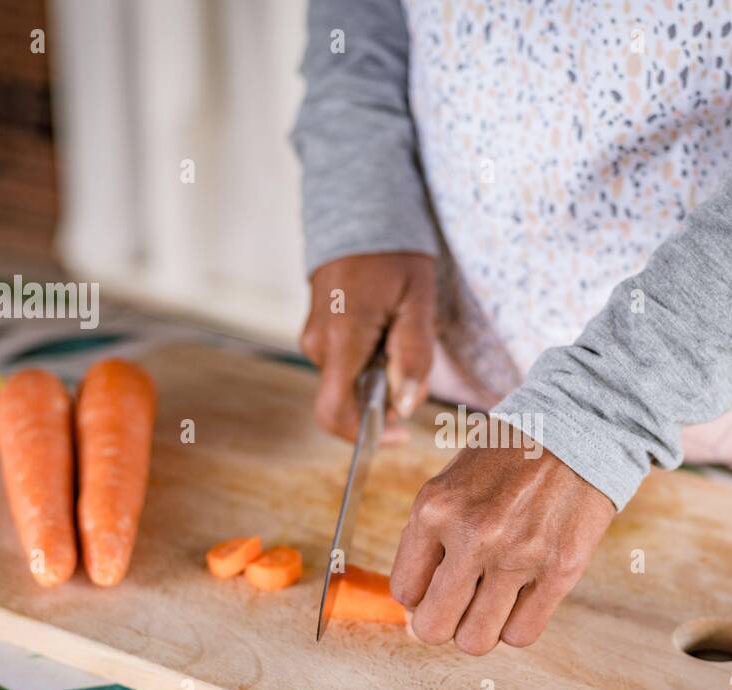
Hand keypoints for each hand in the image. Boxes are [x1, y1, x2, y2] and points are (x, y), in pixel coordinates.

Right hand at [300, 253, 435, 441]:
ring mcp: (313, 337)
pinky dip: (368, 361)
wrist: (360, 211)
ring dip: (379, 375)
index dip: (364, 435)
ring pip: (349, 381)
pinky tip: (385, 329)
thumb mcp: (418, 303)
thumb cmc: (394, 253)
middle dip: (384, 396)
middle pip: (350, 399)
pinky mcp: (317, 332)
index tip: (398, 434)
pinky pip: (343, 364)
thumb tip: (404, 407)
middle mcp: (318, 343)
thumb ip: (413, 358)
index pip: (334, 412)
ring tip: (399, 332)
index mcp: (341, 339)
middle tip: (411, 360)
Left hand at [390, 441, 615, 654]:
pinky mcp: (560, 570)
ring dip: (479, 628)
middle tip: (458, 605)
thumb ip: (429, 538)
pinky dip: (517, 625)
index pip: (404, 591)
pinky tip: (521, 598)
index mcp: (436, 509)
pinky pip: (522, 634)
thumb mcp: (451, 482)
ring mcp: (518, 556)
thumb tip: (415, 607)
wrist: (578, 428)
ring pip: (476, 640)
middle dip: (441, 623)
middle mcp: (473, 536)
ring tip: (491, 601)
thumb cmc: (510, 456)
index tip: (435, 585)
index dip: (419, 596)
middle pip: (433, 627)